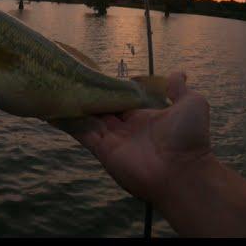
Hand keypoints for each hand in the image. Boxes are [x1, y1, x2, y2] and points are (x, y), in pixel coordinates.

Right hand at [51, 72, 212, 202]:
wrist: (182, 171)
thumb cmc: (188, 138)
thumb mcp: (192, 104)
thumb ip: (179, 89)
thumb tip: (178, 73)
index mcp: (143, 116)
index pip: (120, 99)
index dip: (108, 87)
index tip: (93, 73)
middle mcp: (125, 127)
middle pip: (101, 107)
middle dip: (88, 94)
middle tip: (71, 76)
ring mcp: (112, 139)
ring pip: (88, 118)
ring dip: (75, 105)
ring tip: (57, 88)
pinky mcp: (102, 149)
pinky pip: (82, 133)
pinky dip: (67, 122)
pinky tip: (53, 109)